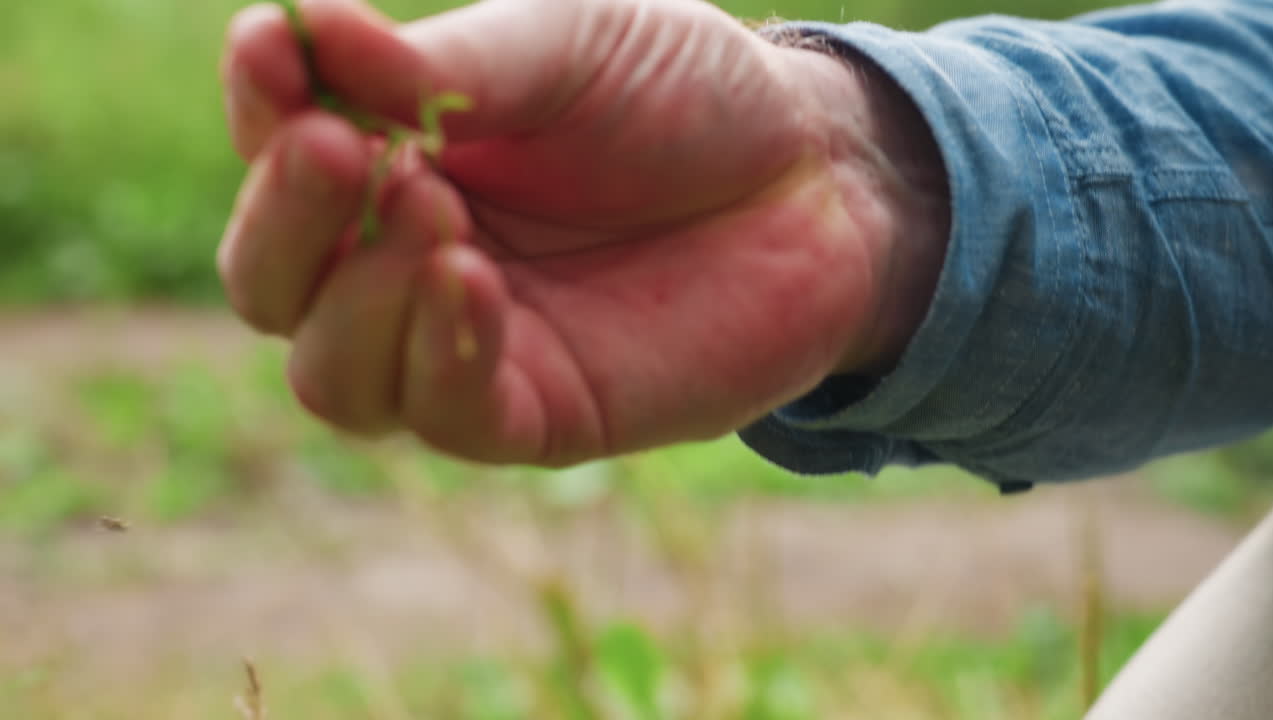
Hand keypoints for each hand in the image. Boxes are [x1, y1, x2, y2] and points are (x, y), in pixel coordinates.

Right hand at [218, 0, 948, 464]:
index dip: (260, 110)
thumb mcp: (570, 45)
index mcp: (400, 161)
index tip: (272, 46)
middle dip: (287, 221)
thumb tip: (308, 31)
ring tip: (428, 204)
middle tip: (338, 149)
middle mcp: (411, 263)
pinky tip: (470, 277)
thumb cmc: (689, 96)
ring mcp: (469, 346)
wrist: (818, 179)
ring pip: (334, 375)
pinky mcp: (538, 412)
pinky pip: (445, 413)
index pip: (280, 156)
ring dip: (355, 297)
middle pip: (275, 287)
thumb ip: (446, 64)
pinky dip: (436, 351)